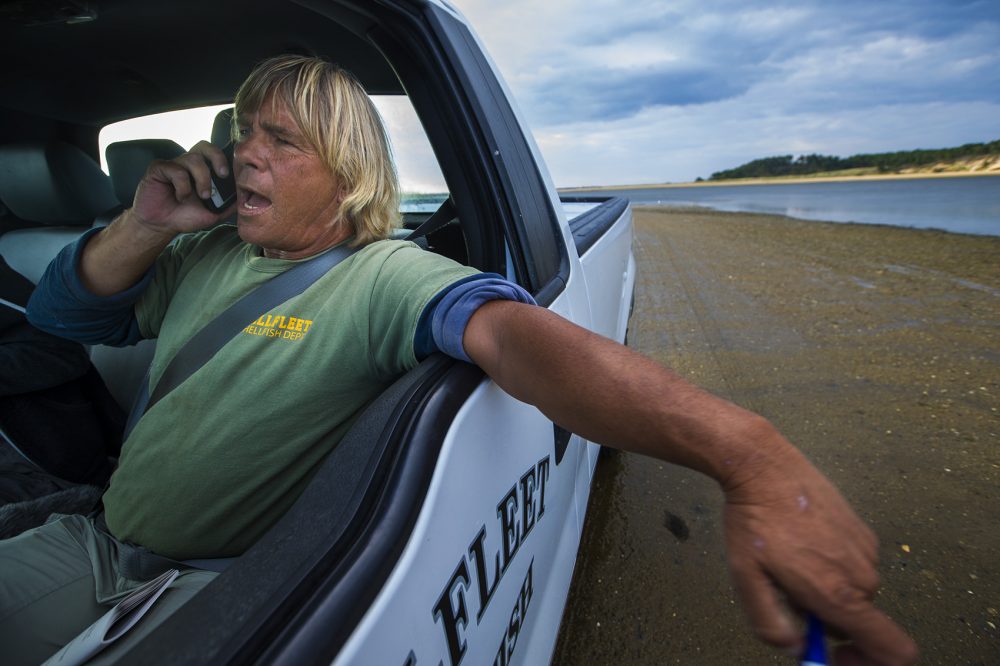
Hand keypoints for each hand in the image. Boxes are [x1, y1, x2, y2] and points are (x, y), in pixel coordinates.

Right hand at [131, 141, 234, 235]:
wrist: (162, 226)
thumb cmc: (186, 216)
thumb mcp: (214, 212)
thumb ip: (229, 203)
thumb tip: (246, 195)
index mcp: (202, 170)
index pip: (215, 153)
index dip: (226, 158)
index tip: (232, 174)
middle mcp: (188, 164)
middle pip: (204, 146)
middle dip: (217, 157)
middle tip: (223, 175)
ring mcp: (174, 164)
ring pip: (193, 159)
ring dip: (202, 179)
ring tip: (202, 196)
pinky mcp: (159, 168)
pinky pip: (175, 169)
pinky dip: (183, 185)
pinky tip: (180, 197)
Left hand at [722, 441, 917, 663]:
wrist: (765, 467)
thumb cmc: (753, 523)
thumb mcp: (747, 580)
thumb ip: (771, 625)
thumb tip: (797, 648)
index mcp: (838, 595)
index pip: (893, 651)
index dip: (870, 664)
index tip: (837, 656)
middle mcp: (863, 575)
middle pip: (858, 622)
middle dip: (826, 619)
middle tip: (786, 592)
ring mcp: (867, 550)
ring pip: (852, 592)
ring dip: (825, 590)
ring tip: (789, 561)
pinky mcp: (863, 530)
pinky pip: (851, 566)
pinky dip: (831, 566)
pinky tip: (800, 541)